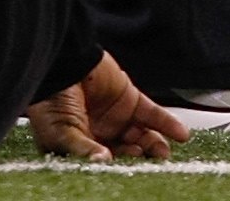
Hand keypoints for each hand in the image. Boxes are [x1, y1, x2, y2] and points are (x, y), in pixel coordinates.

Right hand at [27, 53, 181, 161]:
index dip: (118, 167)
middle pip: (127, 152)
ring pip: (142, 137)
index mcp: (81, 144)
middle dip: (140, 158)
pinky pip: (153, 115)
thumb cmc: (48, 97)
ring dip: (155, 146)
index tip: (127, 169)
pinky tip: (181, 134)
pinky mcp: (129, 99)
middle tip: (148, 160)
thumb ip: (83, 149)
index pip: (105, 162)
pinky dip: (169, 124)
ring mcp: (116, 117)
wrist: (60, 59)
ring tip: (162, 152)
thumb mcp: (61, 130)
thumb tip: (102, 161)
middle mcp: (100, 133)